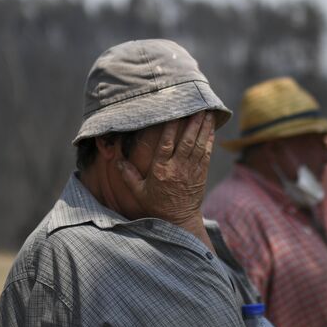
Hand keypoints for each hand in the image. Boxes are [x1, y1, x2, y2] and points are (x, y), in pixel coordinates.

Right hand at [118, 111, 214, 225]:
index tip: (175, 113)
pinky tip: (211, 127)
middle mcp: (177, 168)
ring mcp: (191, 170)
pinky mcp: (201, 173)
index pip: (166, 144)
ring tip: (207, 112)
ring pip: (199, 145)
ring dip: (203, 127)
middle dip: (193, 123)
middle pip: (186, 141)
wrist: (179, 219)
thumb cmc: (157, 205)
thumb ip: (128, 175)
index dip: (171, 128)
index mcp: (161, 170)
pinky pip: (207, 153)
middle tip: (198, 107)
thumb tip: (116, 160)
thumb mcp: (138, 192)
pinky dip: (209, 139)